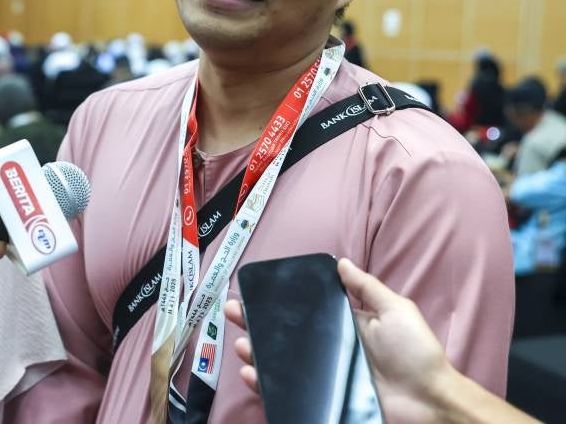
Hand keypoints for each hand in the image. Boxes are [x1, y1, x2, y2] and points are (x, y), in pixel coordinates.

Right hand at [225, 258, 459, 422]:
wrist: (431, 403)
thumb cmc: (418, 355)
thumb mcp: (397, 311)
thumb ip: (367, 288)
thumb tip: (340, 262)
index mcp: (343, 326)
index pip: (303, 311)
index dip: (276, 302)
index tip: (253, 291)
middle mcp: (328, 350)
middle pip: (284, 336)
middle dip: (255, 324)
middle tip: (234, 313)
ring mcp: (324, 376)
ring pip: (280, 364)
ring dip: (256, 353)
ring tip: (242, 345)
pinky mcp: (323, 400)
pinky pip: (289, 393)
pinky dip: (267, 386)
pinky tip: (253, 376)